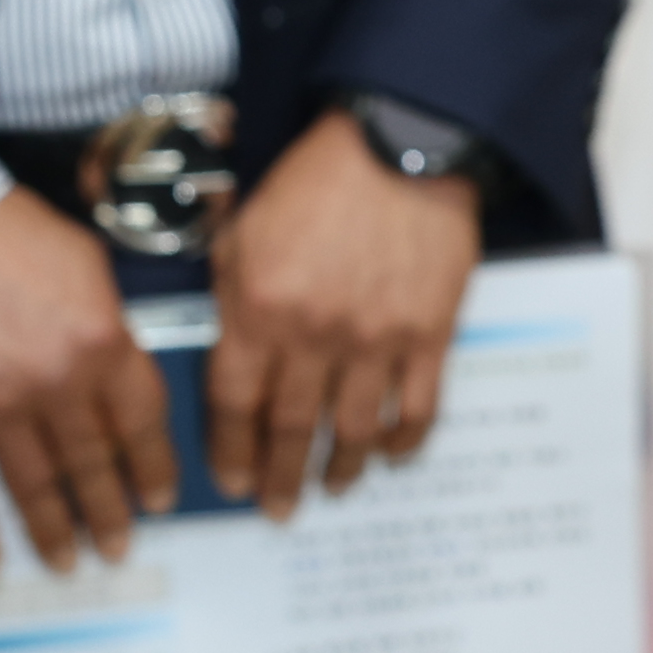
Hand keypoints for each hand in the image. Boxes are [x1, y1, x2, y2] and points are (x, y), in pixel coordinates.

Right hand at [0, 187, 183, 571]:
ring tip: (70, 563)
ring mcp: (0, 408)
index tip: (160, 496)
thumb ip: (108, 321)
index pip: (141, 421)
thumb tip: (118, 360)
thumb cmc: (1, 227)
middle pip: (93, 464)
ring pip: (38, 487)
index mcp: (102, 343)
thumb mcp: (85, 261)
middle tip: (119, 545)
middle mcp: (57, 386)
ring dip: (57, 531)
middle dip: (110, 512)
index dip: (153, 464)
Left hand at [206, 116, 479, 516]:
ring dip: (341, 469)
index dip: (231, 450)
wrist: (398, 143)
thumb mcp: (244, 226)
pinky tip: (393, 454)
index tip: (232, 479)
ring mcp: (376, 340)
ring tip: (332, 489)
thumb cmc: (316, 178)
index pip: (235, 403)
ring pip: (354, 430)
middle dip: (280, 477)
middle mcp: (315, 335)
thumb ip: (227, 289)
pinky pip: (418, 408)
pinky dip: (405, 440)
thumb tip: (223, 340)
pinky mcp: (430, 334)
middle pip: (292, 429)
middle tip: (276, 509)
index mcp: (259, 308)